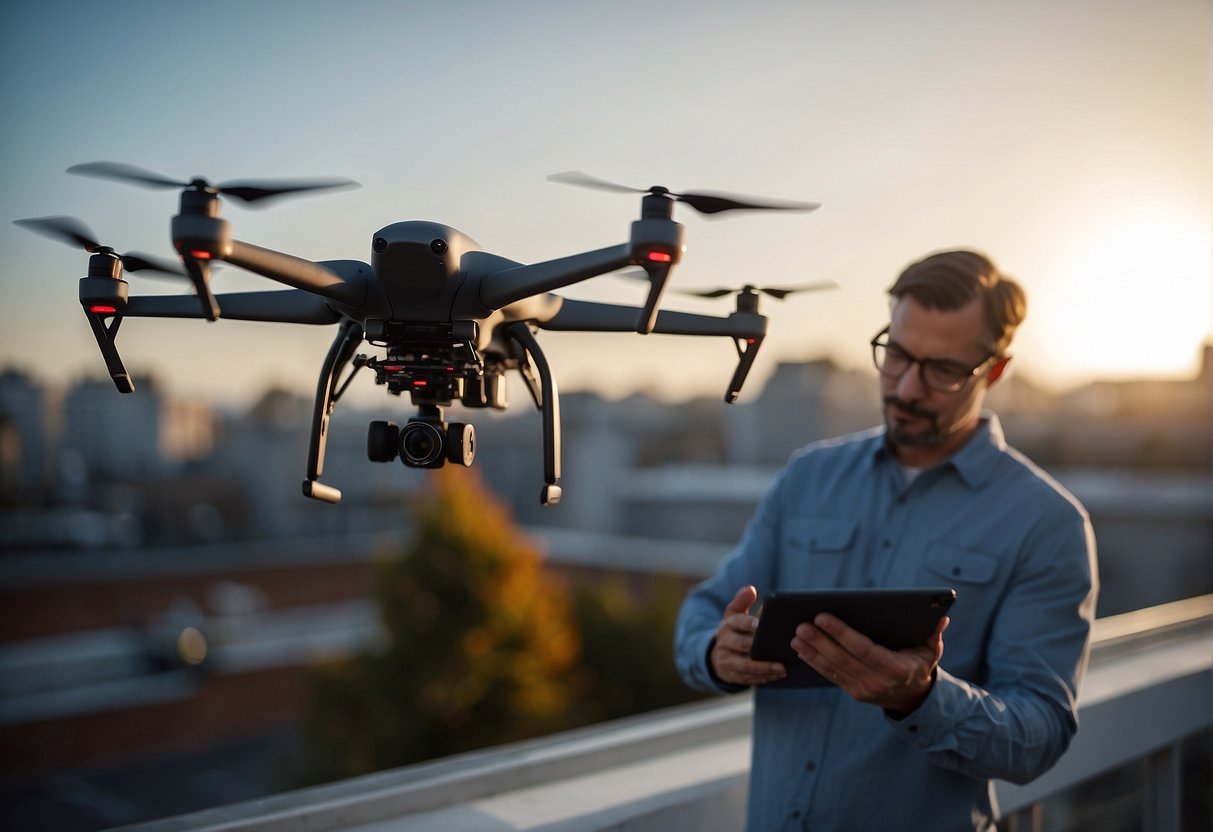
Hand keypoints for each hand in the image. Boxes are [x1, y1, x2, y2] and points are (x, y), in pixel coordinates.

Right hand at [709, 586, 786, 685]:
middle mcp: (725, 643)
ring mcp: (727, 661)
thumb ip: (742, 601)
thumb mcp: (733, 615)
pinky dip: (763, 678)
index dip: (748, 623)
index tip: (760, 624)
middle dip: (758, 648)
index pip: (737, 622)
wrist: (717, 655)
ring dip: (764, 668)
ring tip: (782, 668)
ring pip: (745, 666)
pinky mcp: (732, 676)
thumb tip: (751, 589)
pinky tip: (778, 676)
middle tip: (778, 648)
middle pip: (741, 645)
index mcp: (727, 625)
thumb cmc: (733, 631)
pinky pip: (748, 679)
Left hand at [790, 613, 948, 714]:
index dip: (841, 633)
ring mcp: (863, 689)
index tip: (823, 616)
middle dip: (819, 641)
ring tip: (796, 635)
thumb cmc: (920, 665)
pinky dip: (814, 662)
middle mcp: (877, 681)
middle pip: (842, 658)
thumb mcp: (931, 651)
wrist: (916, 699)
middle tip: (801, 624)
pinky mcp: (853, 692)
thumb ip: (934, 634)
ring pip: (833, 668)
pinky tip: (800, 649)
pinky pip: (830, 676)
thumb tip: (942, 617)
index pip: (863, 648)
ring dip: (812, 651)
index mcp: (896, 668)